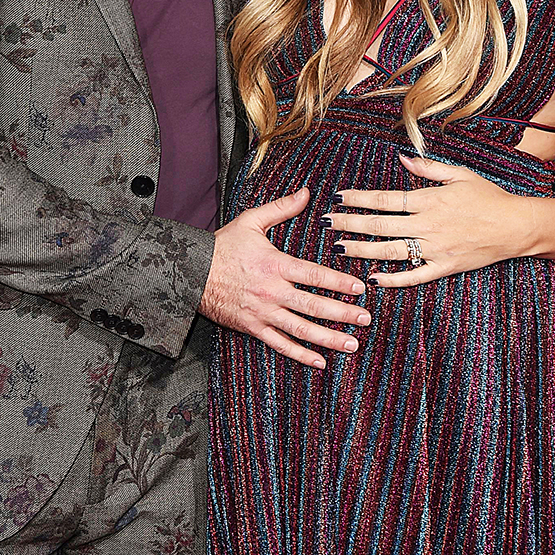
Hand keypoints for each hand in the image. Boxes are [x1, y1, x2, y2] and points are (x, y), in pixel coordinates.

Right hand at [200, 187, 370, 368]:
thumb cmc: (222, 246)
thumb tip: (305, 193)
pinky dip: (300, 354)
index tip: (359, 289)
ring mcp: (262, 312)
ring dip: (328, 338)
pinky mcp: (252, 327)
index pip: (314, 275)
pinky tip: (319, 361)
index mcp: (275, 264)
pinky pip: (280, 344)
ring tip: (351, 344)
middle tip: (365, 319)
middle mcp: (271, 291)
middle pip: (313, 305)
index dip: (339, 283)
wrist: (189, 272)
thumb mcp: (251, 221)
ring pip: (301, 329)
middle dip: (342, 314)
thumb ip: (281, 209)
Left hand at [324, 154, 533, 286]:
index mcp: (429, 200)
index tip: (340, 198)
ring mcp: (435, 248)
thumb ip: (428, 167)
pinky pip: (414, 275)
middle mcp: (427, 225)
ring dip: (362, 249)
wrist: (517, 226)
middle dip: (350, 223)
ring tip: (339, 247)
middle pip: (380, 225)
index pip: (386, 199)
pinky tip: (373, 276)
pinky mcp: (444, 267)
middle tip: (327, 222)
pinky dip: (393, 278)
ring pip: (390, 250)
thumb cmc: (489, 197)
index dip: (360, 199)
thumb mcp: (460, 174)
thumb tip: (402, 157)